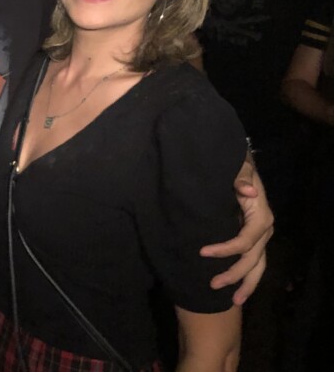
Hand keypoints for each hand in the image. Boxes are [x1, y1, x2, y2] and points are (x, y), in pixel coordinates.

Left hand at [199, 155, 273, 303]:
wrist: (239, 168)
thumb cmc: (236, 167)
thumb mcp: (239, 167)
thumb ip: (241, 177)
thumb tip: (247, 191)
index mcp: (261, 216)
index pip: (246, 240)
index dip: (226, 249)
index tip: (202, 252)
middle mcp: (264, 230)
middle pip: (253, 259)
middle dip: (234, 274)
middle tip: (212, 285)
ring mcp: (260, 237)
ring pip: (258, 266)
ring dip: (246, 284)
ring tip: (233, 300)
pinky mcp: (253, 240)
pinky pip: (252, 262)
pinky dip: (245, 276)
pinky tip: (234, 290)